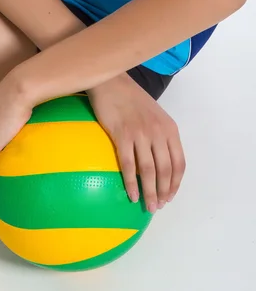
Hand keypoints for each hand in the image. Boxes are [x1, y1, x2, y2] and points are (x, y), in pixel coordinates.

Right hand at [88, 74, 185, 212]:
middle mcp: (158, 132)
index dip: (175, 183)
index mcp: (169, 129)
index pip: (178, 162)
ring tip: (148, 206)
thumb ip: (158, 138)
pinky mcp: (122, 135)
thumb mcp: (153, 118)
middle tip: (158, 207)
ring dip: (150, 192)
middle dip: (163, 192)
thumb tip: (156, 166)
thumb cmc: (130, 101)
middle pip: (165, 170)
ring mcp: (141, 134)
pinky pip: (129, 165)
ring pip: (149, 170)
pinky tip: (132, 195)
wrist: (112, 82)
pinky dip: (131, 183)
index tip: (169, 197)